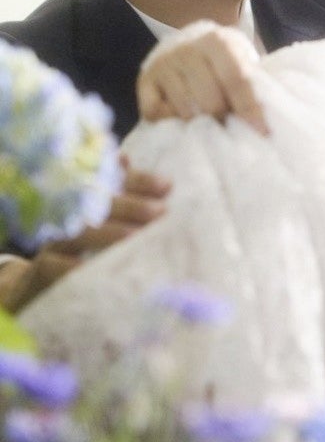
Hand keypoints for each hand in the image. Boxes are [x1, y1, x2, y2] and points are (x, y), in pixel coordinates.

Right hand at [0, 155, 170, 312]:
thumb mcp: (103, 221)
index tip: (168, 185)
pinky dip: (70, 266)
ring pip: (79, 232)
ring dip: (107, 233)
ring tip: (134, 237)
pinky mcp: (40, 272)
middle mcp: (68, 215)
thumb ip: (119, 193)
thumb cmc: (81, 247)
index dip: (140, 181)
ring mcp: (53, 242)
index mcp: (85, 199)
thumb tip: (127, 159)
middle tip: (161, 212)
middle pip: (96, 203)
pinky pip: (52, 265)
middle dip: (130, 206)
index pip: (113, 181)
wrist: (38, 282)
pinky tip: (90, 267)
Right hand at [137, 23, 268, 134]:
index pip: (236, 79)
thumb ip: (251, 82)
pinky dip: (171, 122)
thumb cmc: (222, 61)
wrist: (186, 44)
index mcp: (217, 42)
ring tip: (209, 126)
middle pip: (210, 101)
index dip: (249, 108)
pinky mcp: (144, 80)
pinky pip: (157, 113)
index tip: (262, 132)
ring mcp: (164, 65)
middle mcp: (187, 50)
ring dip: (200, 125)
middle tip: (230, 127)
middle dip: (224, 119)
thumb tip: (264, 119)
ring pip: (185, 110)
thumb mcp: (240, 59)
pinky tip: (182, 120)